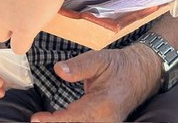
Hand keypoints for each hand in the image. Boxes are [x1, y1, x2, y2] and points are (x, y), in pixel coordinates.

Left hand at [30, 47, 162, 122]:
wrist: (141, 73)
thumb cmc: (120, 66)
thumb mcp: (99, 59)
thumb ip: (79, 66)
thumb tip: (58, 70)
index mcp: (102, 106)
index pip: (73, 118)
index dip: (53, 121)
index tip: (36, 119)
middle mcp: (104, 121)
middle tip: (36, 120)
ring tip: (44, 120)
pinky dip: (70, 122)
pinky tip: (58, 119)